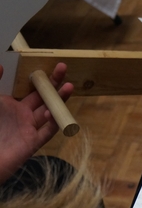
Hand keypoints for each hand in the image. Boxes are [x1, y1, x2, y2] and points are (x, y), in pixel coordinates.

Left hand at [0, 63, 73, 184]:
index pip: (28, 88)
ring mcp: (28, 128)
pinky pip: (48, 131)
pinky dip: (55, 122)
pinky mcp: (32, 143)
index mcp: (8, 104)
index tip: (48, 64)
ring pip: (49, 111)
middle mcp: (21, 114)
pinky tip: (56, 112)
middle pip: (42, 96)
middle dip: (54, 82)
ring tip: (70, 86)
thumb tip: (1, 64)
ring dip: (59, 99)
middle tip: (63, 67)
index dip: (39, 77)